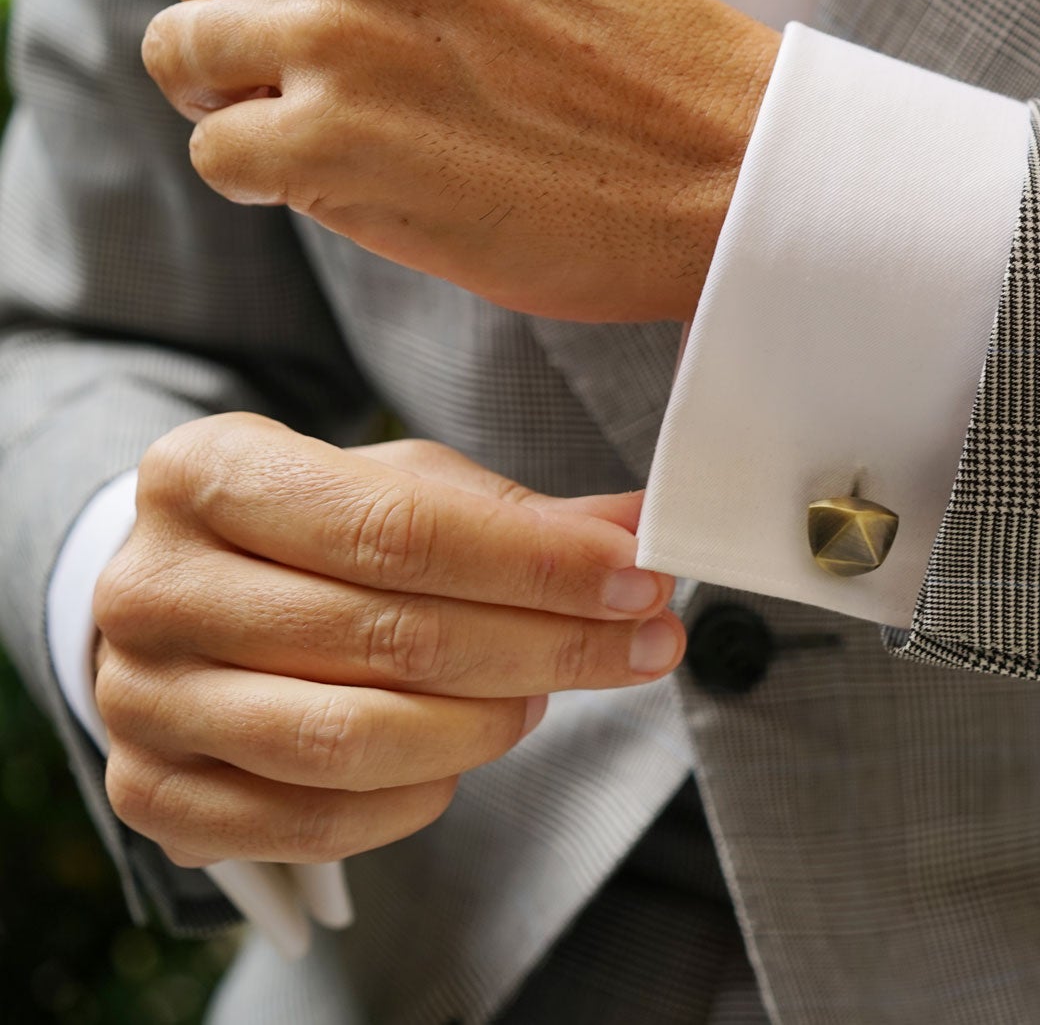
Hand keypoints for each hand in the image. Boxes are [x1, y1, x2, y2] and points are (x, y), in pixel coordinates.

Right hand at [92, 412, 681, 866]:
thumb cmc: (308, 533)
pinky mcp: (153, 797)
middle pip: (389, 635)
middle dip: (548, 644)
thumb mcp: (398, 485)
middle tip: (642, 643)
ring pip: (354, 739)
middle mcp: (151, 586)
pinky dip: (418, 797)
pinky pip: (318, 822)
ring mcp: (140, 701)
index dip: (537, 563)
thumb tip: (641, 527)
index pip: (397, 527)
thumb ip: (517, 514)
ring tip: (543, 695)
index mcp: (205, 472)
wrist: (182, 603)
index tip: (639, 578)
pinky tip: (463, 755)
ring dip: (487, 725)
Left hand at [141, 0, 781, 323]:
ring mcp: (328, 30)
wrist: (727, 161)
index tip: (302, 10)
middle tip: (345, 96)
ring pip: (184, 58)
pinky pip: (217, 152)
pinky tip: (348, 185)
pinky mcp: (328, 143)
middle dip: (248, 40)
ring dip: (246, 108)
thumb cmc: (634, 61)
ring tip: (345, 140)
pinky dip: (264, 181)